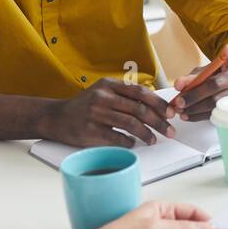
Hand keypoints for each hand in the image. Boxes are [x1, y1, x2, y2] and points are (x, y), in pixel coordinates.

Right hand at [41, 77, 176, 146]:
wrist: (56, 117)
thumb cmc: (86, 106)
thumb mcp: (104, 92)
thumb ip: (126, 95)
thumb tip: (157, 106)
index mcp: (109, 84)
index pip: (141, 92)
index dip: (159, 103)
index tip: (172, 113)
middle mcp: (102, 96)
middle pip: (139, 109)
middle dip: (159, 122)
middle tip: (170, 131)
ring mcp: (95, 113)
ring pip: (131, 124)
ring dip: (147, 134)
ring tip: (154, 140)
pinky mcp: (90, 130)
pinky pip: (117, 137)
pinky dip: (129, 142)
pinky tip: (134, 143)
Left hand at [171, 43, 227, 121]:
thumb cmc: (220, 76)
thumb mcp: (208, 70)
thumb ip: (193, 76)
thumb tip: (179, 85)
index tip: (227, 50)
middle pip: (217, 84)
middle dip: (195, 95)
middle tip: (179, 101)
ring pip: (217, 103)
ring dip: (195, 108)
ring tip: (180, 110)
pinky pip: (217, 114)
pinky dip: (199, 116)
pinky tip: (188, 115)